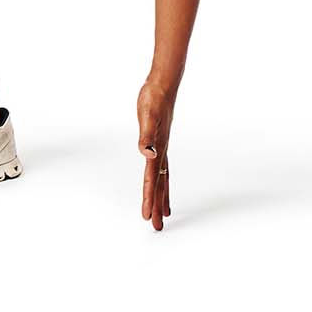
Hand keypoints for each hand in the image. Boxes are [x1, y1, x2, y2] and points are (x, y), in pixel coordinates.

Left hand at [135, 79, 175, 230]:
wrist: (163, 84)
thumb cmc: (153, 98)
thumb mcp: (147, 115)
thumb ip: (146, 135)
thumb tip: (147, 154)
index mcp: (157, 149)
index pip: (152, 180)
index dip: (150, 199)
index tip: (147, 217)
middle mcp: (161, 151)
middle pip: (160, 184)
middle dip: (158, 206)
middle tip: (157, 227)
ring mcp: (162, 147)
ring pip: (162, 178)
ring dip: (162, 196)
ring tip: (165, 212)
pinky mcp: (160, 141)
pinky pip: (160, 167)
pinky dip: (160, 178)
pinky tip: (158, 180)